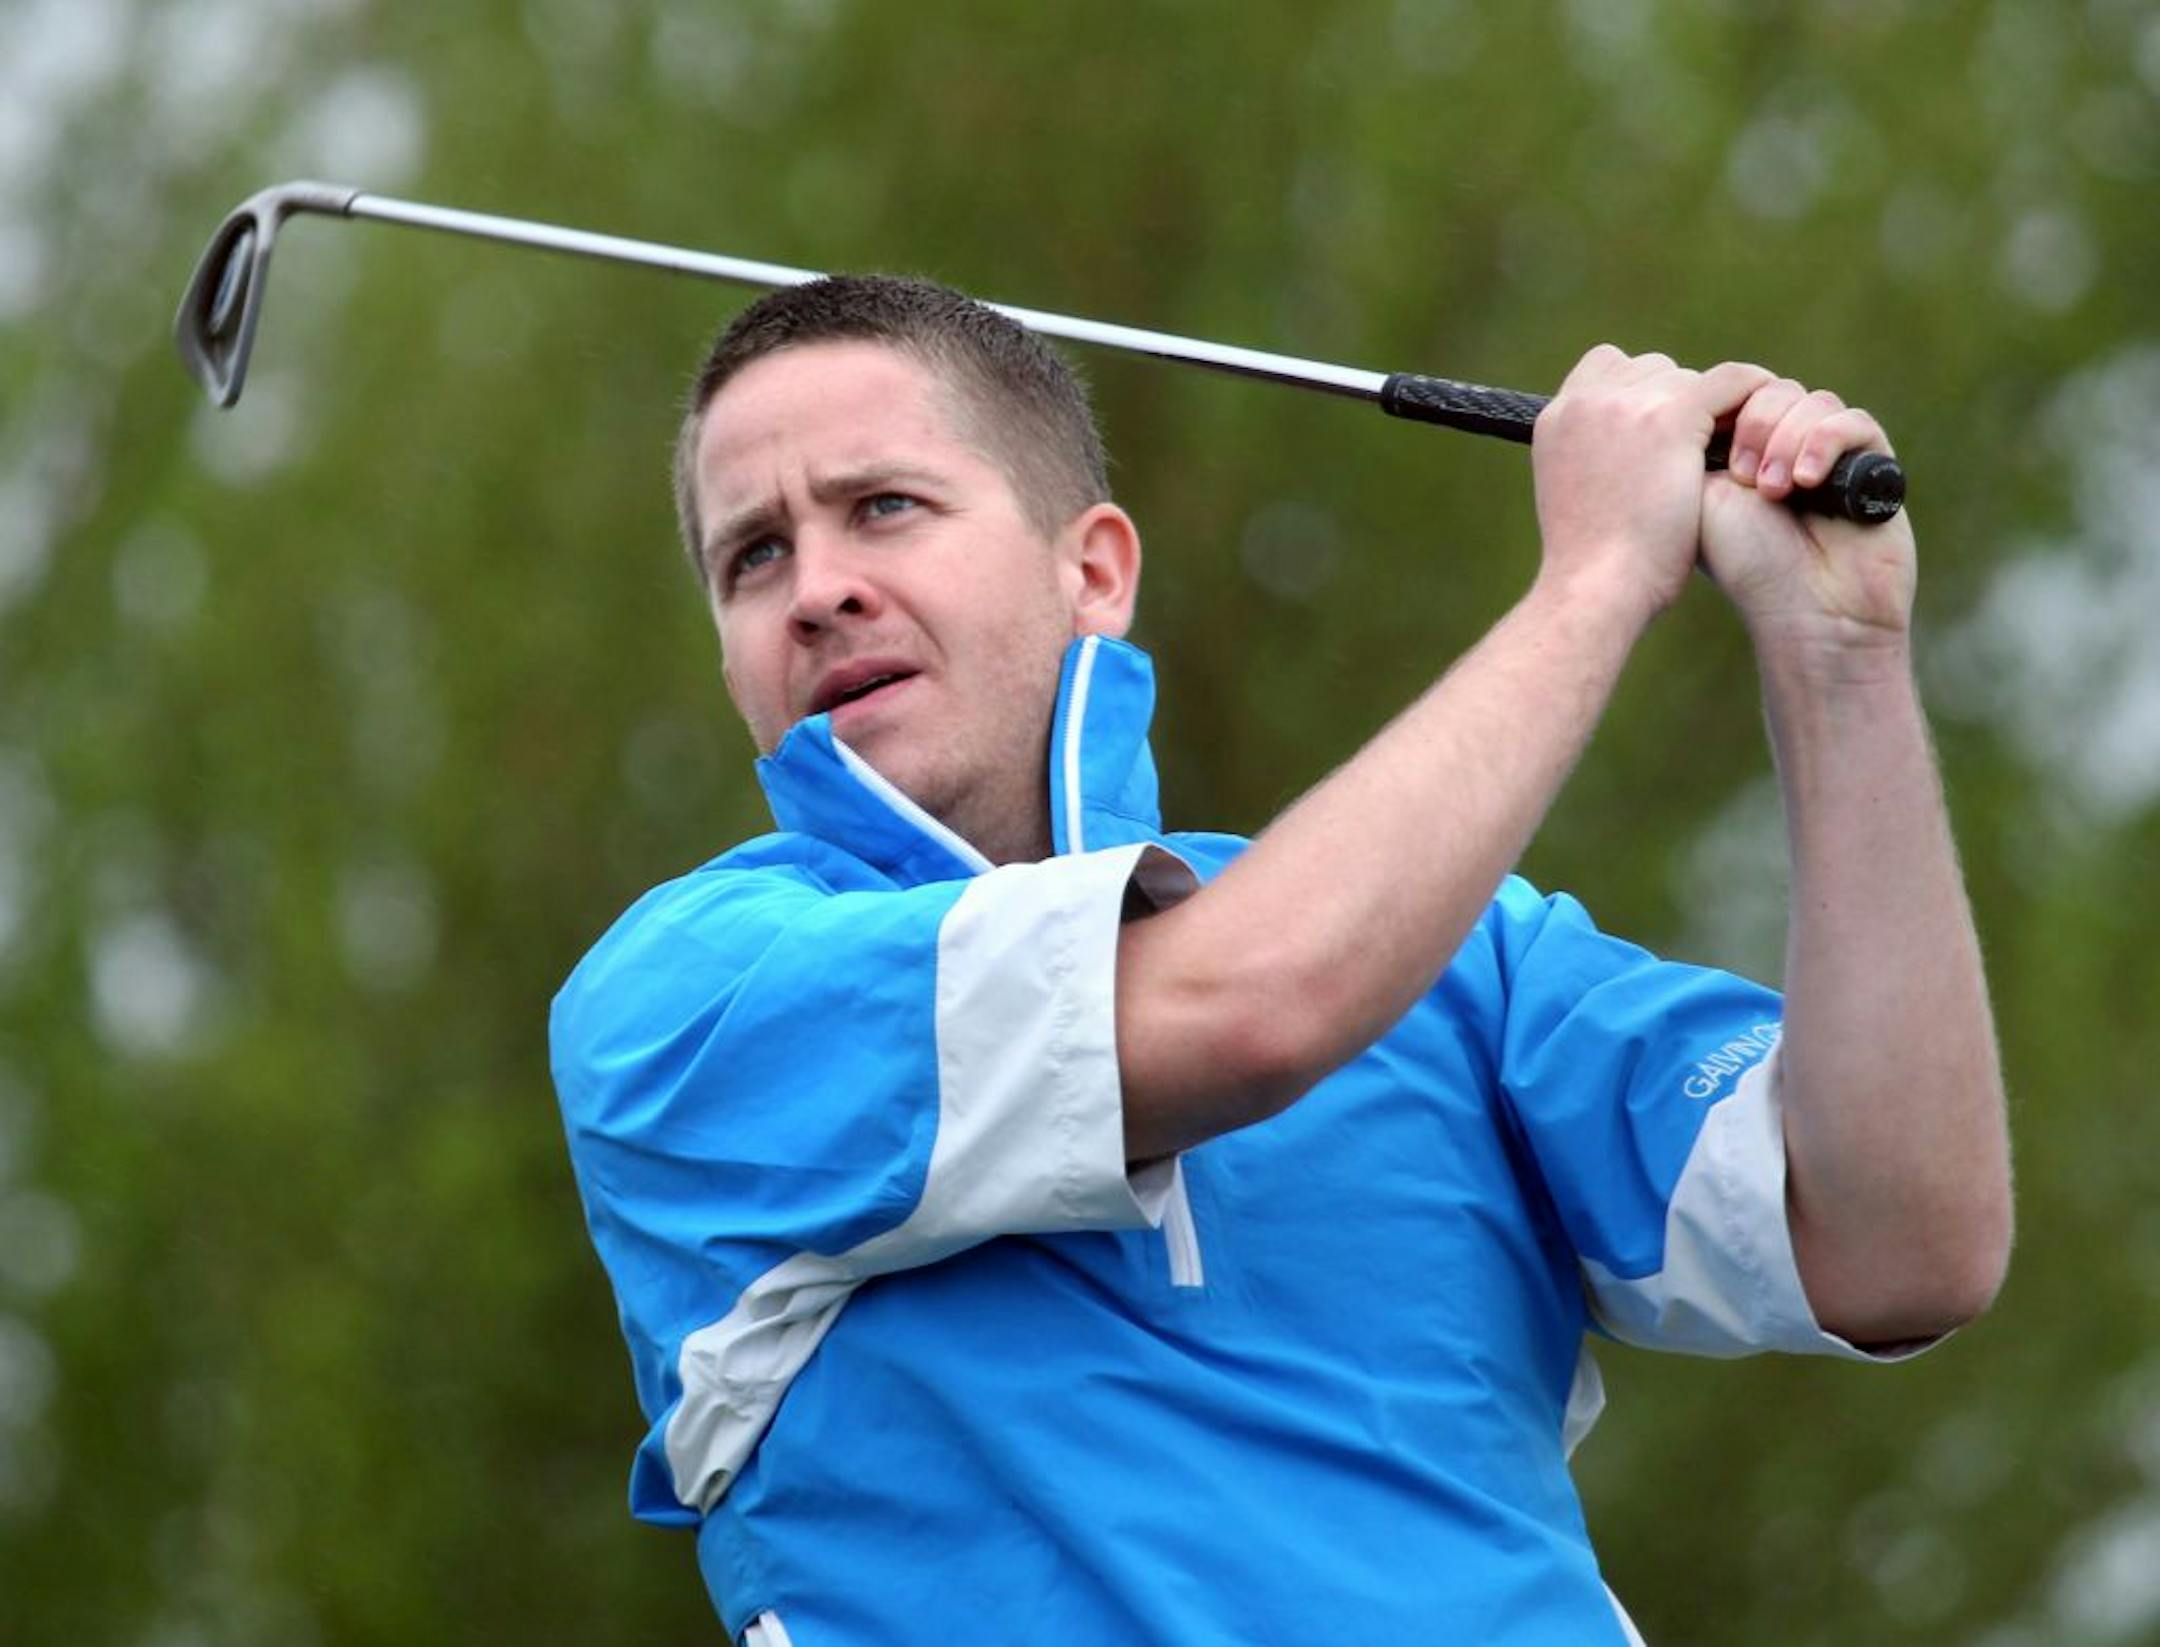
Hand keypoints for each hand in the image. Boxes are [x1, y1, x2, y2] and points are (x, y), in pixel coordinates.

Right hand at [1531, 346, 1773, 620]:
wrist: (1595, 590)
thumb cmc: (1592, 570)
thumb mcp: (1578, 499)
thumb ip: (1595, 460)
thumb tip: (1630, 455)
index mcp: (1555, 420)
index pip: (1606, 369)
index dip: (1640, 394)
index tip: (1658, 430)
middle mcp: (1584, 402)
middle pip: (1649, 369)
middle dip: (1675, 403)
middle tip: (1697, 450)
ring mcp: (1625, 405)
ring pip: (1688, 377)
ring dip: (1707, 411)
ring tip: (1725, 455)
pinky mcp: (1670, 417)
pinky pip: (1730, 381)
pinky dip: (1751, 396)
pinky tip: (1765, 428)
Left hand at [1702, 378, 1917, 659]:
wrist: (1807, 614)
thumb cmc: (1747, 565)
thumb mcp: (1703, 497)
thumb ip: (1698, 442)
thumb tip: (1698, 393)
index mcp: (1743, 451)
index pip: (1737, 395)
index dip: (1726, 411)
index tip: (1716, 456)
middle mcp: (1787, 447)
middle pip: (1774, 390)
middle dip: (1755, 425)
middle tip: (1743, 476)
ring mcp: (1832, 454)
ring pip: (1813, 401)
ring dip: (1787, 439)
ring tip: (1773, 491)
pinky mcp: (1874, 464)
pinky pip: (1854, 422)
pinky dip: (1825, 442)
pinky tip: (1807, 480)